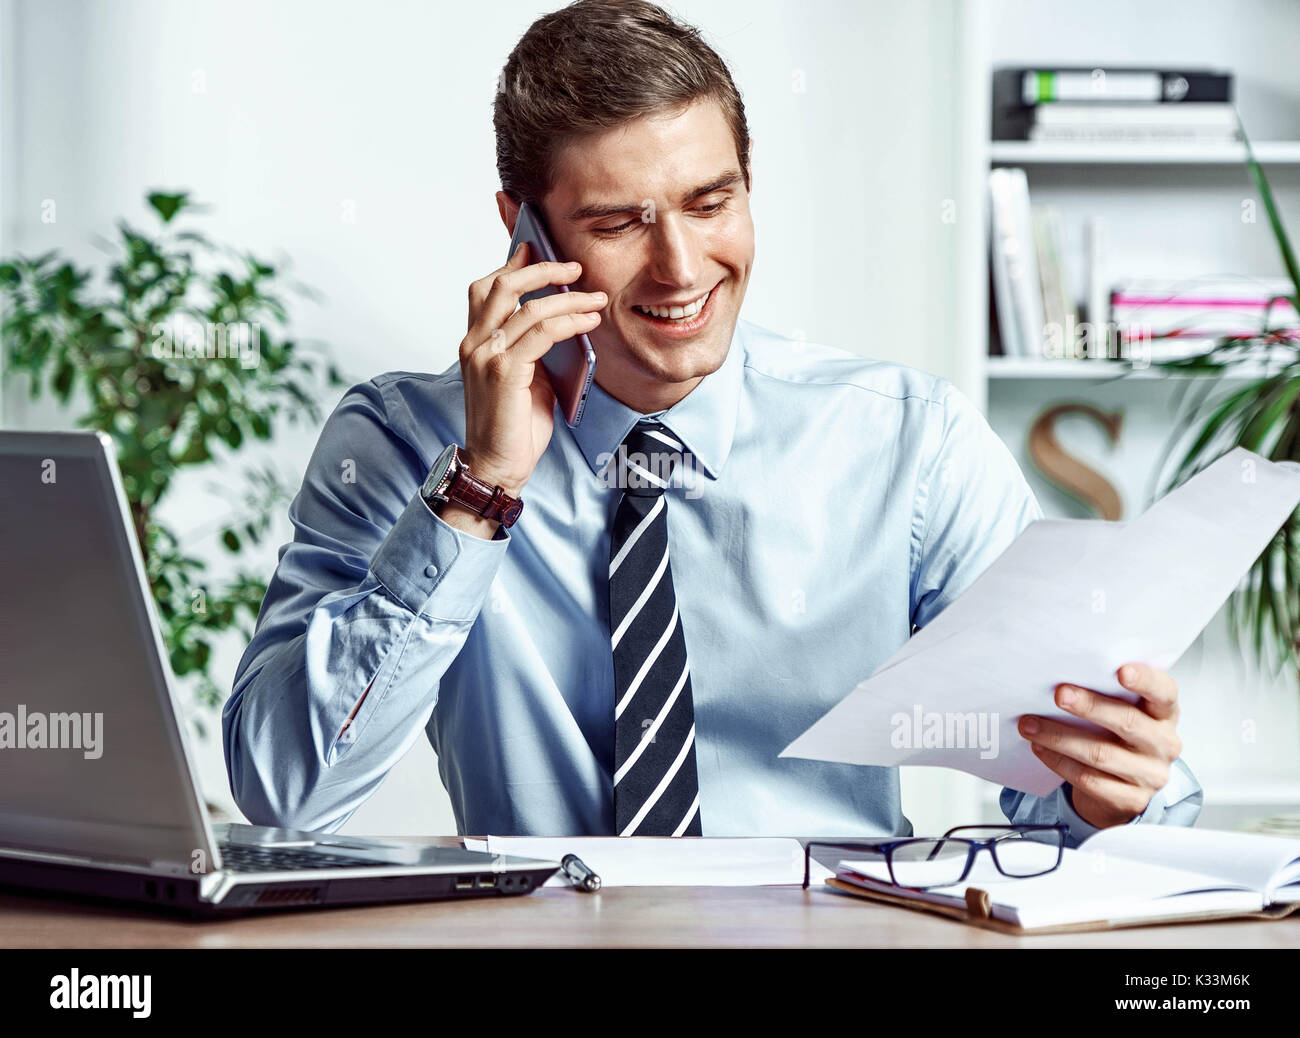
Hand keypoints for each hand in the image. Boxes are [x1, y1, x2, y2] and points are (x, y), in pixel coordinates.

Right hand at [460, 240, 605, 495]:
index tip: (540, 249)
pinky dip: (569, 322)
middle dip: (543, 269)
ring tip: (596, 299)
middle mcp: (474, 343)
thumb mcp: (524, 376)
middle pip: (504, 286)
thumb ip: (532, 346)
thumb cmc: (513, 425)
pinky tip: (589, 322)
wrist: (498, 466)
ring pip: (529, 307)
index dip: (513, 265)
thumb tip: (561, 320)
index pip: (485, 288)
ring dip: (569, 298)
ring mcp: (486, 357)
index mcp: (474, 342)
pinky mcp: (504, 373)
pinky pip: (541, 334)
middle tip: (576, 269)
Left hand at [1018, 662, 1182, 828]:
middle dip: (1090, 706)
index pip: (1163, 692)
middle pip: (1127, 722)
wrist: (1124, 786)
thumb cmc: (1118, 735)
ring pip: (1101, 754)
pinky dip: (1058, 762)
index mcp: (1164, 713)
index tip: (1121, 670)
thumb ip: (1106, 693)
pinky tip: (1038, 747)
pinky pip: (1089, 779)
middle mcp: (1163, 743)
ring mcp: (1149, 775)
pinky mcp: (1129, 800)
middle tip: (1059, 694)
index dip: (1145, 680)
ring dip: (1059, 737)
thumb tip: (1061, 676)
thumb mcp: (1123, 710)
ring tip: (1029, 724)